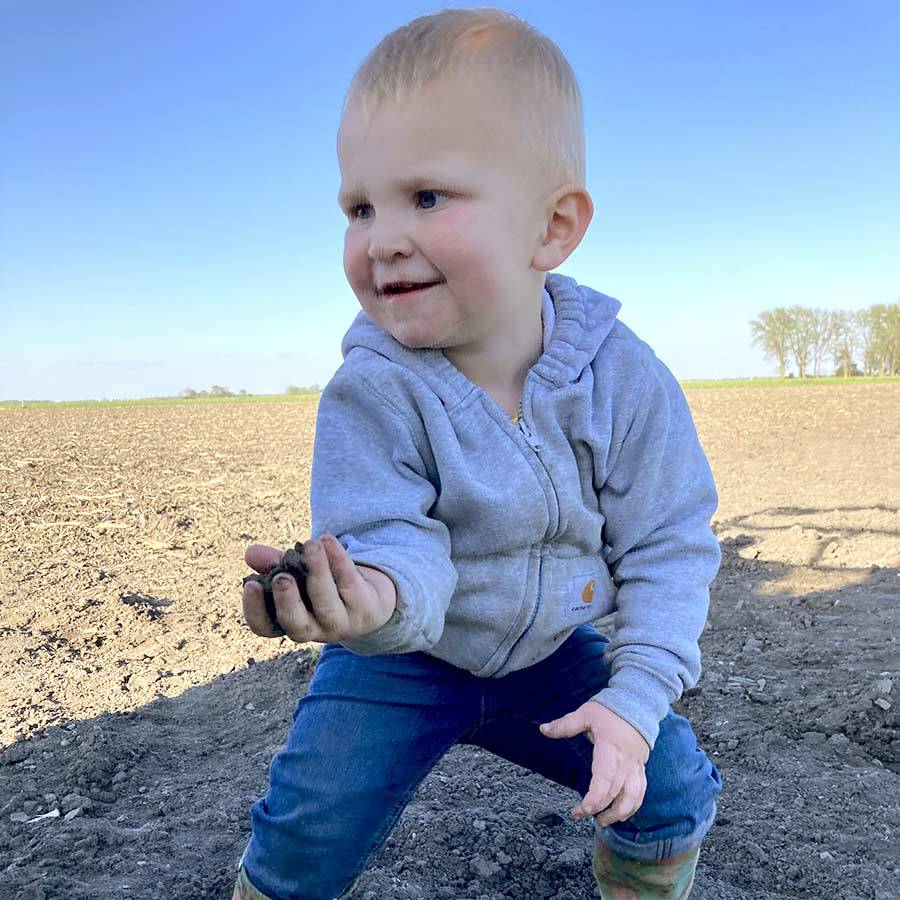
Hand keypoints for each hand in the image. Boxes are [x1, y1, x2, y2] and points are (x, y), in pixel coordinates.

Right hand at [241, 535, 395, 643]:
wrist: (371, 597)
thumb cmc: (325, 585)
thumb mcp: (298, 574)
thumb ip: (274, 564)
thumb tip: (250, 553)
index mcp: (290, 623)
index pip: (265, 627)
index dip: (254, 610)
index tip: (250, 585)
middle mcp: (315, 630)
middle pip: (297, 625)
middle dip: (288, 601)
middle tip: (281, 577)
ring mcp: (342, 623)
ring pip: (327, 603)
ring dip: (318, 572)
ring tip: (310, 545)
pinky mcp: (365, 609)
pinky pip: (350, 584)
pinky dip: (339, 560)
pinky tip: (328, 541)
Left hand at [539, 700, 649, 825]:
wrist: (638, 703)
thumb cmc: (610, 709)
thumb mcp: (585, 713)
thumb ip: (564, 724)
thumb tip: (543, 729)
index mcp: (610, 751)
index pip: (604, 783)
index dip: (593, 801)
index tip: (580, 811)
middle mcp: (625, 763)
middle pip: (616, 795)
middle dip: (600, 811)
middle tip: (581, 816)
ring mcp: (635, 767)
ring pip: (633, 798)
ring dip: (619, 814)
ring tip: (603, 821)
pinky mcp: (641, 768)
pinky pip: (640, 792)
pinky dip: (632, 806)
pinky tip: (622, 812)